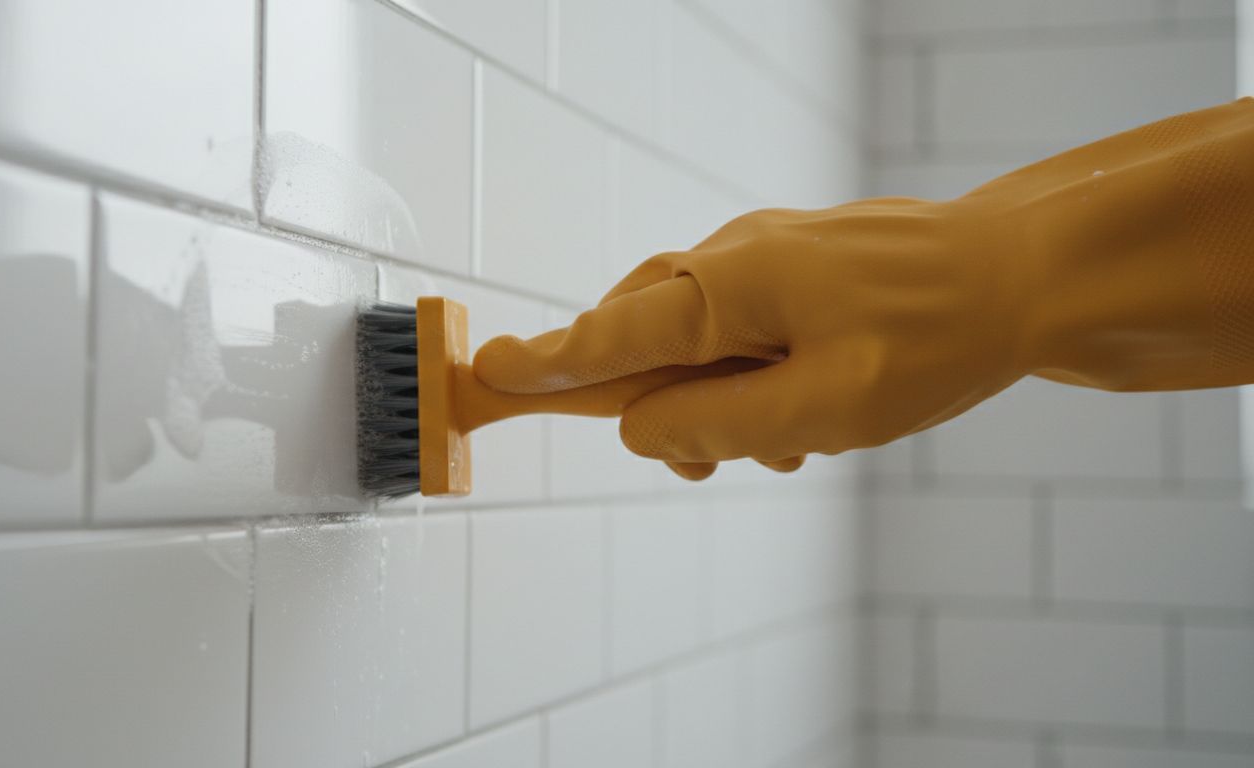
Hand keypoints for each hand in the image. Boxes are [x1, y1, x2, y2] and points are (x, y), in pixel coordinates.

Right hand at [473, 202, 1025, 478]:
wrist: (1030, 274)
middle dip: (651, 402)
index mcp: (730, 285)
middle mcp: (734, 258)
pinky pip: (739, 322)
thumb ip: (719, 424)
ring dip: (714, 398)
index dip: (545, 366)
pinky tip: (804, 415)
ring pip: (694, 334)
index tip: (483, 375)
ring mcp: (767, 256)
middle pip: (644, 334)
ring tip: (781, 447)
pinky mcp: (797, 266)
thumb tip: (639, 431)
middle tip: (694, 461)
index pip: (610, 336)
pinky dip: (749, 374)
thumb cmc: (940, 335)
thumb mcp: (827, 407)